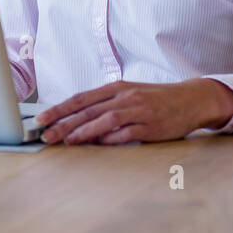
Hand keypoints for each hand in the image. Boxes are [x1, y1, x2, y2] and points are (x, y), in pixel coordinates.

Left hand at [37, 78, 232, 144]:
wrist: (192, 99)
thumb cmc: (157, 99)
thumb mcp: (129, 95)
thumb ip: (106, 107)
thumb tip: (78, 124)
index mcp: (117, 88)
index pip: (81, 98)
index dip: (59, 109)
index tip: (40, 120)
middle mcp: (125, 97)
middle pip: (88, 109)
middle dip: (63, 123)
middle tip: (45, 135)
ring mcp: (139, 111)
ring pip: (105, 119)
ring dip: (83, 131)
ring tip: (66, 141)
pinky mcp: (151, 126)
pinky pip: (127, 133)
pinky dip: (111, 139)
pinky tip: (97, 145)